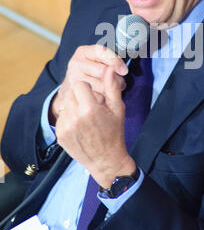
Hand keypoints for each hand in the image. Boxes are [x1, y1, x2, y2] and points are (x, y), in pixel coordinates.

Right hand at [50, 45, 127, 122]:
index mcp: (83, 52)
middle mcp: (76, 63)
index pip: (102, 52)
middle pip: (104, 70)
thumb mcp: (97, 61)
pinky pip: (97, 98)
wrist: (71, 90)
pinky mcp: (75, 93)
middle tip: (119, 83)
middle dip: (116, 78)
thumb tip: (123, 71)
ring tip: (110, 90)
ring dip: (111, 90)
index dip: (115, 60)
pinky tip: (102, 97)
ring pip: (102, 86)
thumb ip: (110, 60)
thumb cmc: (89, 74)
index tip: (124, 71)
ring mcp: (74, 78)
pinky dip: (103, 99)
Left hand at [55, 66, 135, 186]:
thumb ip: (112, 87)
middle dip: (81, 97)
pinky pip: (62, 117)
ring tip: (86, 118)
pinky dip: (69, 118)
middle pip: (71, 93)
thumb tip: (110, 68)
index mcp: (89, 108)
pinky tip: (80, 127)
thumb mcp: (117, 109)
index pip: (80, 85)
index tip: (96, 99)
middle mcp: (75, 117)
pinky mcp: (60, 134)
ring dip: (74, 107)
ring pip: (65, 104)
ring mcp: (65, 127)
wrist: (106, 160)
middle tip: (91, 108)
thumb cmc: (114, 133)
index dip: (89, 89)